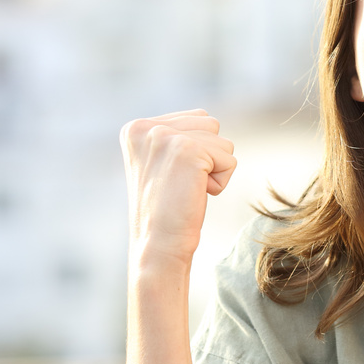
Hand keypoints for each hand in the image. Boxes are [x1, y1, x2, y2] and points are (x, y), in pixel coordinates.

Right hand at [120, 110, 237, 274]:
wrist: (158, 245)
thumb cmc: (164, 210)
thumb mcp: (160, 163)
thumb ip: (174, 135)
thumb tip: (207, 118)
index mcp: (135, 128)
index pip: (194, 118)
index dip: (194, 153)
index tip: (170, 178)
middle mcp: (145, 127)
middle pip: (209, 124)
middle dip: (206, 157)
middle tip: (180, 185)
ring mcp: (164, 136)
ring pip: (222, 141)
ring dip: (213, 169)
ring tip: (186, 190)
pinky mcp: (187, 150)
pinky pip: (229, 160)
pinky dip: (220, 182)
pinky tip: (195, 195)